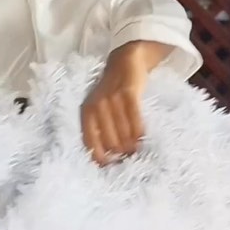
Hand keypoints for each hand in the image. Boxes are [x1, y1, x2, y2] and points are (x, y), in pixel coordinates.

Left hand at [81, 41, 167, 165]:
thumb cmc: (112, 91)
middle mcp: (97, 107)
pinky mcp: (128, 94)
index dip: (100, 158)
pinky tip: (142, 137)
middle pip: (111, 142)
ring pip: (124, 134)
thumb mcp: (99, 108)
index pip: (90, 143)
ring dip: (132, 145)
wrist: (124, 62)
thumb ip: (100, 127)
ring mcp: (113, 100)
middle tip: (129, 156)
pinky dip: (139, 132)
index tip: (109, 167)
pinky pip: (135, 121)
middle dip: (121, 153)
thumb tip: (107, 156)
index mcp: (87, 112)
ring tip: (136, 148)